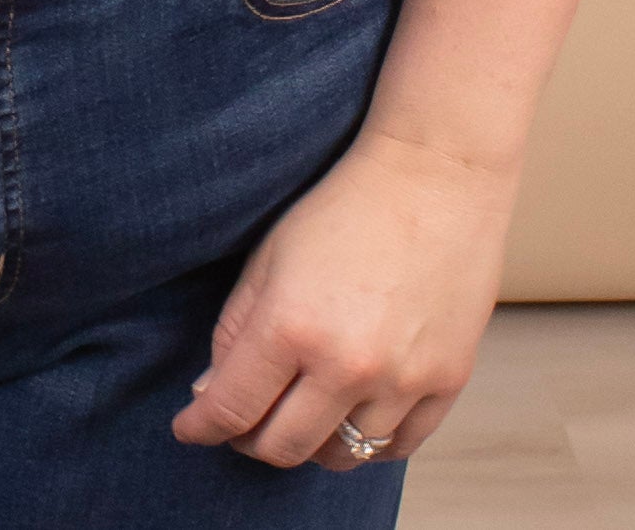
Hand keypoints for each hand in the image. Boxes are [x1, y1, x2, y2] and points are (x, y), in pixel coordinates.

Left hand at [170, 125, 516, 470]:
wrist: (436, 176)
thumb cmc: (345, 207)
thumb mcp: (270, 256)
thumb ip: (234, 331)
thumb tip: (210, 396)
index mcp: (291, 325)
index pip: (231, 409)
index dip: (200, 426)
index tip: (189, 428)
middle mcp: (347, 364)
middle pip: (283, 447)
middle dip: (251, 438)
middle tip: (245, 419)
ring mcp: (402, 380)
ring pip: (340, 457)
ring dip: (311, 440)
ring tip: (302, 408)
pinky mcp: (446, 382)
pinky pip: (397, 448)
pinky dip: (368, 441)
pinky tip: (352, 411)